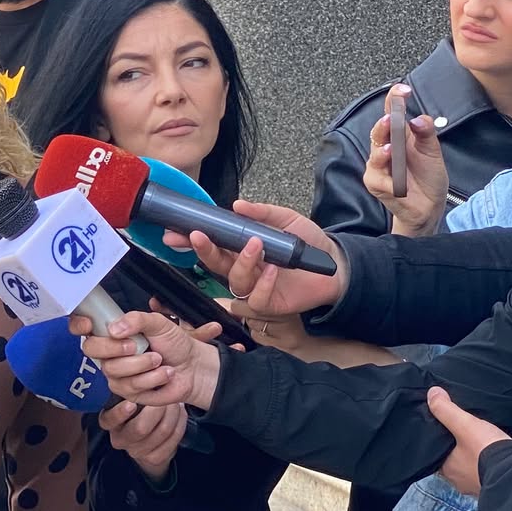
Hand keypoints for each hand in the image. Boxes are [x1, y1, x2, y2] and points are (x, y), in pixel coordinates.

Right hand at [71, 309, 218, 409]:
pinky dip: (153, 378)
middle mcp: (110, 353)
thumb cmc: (175, 343)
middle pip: (92, 350)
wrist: (193, 367)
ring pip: (113, 370)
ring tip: (160, 360)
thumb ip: (136, 320)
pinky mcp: (128, 392)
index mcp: (114, 333)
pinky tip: (164, 374)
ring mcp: (117, 374)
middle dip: (115, 348)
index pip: (83, 327)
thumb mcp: (159, 323)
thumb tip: (114, 329)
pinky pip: (131, 386)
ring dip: (142, 364)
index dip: (78, 324)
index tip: (87, 323)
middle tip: (137, 345)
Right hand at [97, 399, 186, 480]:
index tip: (132, 403)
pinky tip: (180, 414)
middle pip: (140, 427)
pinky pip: (173, 438)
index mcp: (109, 422)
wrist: (150, 437)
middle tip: (165, 396)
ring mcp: (137, 451)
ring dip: (173, 413)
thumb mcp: (129, 398)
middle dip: (157, 410)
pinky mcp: (154, 458)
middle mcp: (120, 439)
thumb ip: (130, 391)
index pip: (109, 420)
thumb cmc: (139, 408)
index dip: (120, 413)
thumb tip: (140, 379)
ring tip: (176, 402)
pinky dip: (180, 422)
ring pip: (162, 430)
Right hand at [175, 203, 346, 318]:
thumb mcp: (285, 219)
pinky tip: (273, 270)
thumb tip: (236, 205)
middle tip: (197, 236)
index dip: (193, 240)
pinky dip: (263, 284)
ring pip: (234, 280)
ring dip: (242, 262)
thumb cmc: (309, 242)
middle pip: (215, 264)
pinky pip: (256, 299)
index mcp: (242, 249)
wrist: (335, 264)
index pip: (213, 244)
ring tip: (257, 246)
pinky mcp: (270, 305)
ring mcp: (255, 288)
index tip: (176, 231)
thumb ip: (261, 213)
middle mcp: (244, 269)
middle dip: (203, 250)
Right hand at [363, 87, 446, 236]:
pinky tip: (400, 183)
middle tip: (391, 119)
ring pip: (375, 155)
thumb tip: (419, 119)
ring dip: (383, 152)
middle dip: (384, 125)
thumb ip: (427, 133)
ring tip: (391, 150)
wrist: (428, 206)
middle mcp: (386, 148)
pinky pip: (379, 179)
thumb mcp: (433, 151)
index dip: (394, 100)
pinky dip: (391, 181)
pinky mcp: (375, 183)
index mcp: (400, 135)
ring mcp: (378, 166)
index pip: (392, 112)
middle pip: (379, 131)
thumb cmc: (428, 177)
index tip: (402, 90)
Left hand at [425, 387, 511, 496]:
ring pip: (470, 467)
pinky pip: (486, 472)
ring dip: (474, 457)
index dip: (438, 442)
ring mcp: (476, 485)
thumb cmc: (487, 451)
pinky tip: (493, 455)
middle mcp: (458, 480)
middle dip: (457, 449)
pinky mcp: (494, 485)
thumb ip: (446, 410)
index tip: (443, 431)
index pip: (435, 454)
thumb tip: (432, 393)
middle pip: (453, 461)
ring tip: (479, 442)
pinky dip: (487, 464)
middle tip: (463, 434)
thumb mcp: (465, 425)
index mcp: (446, 469)